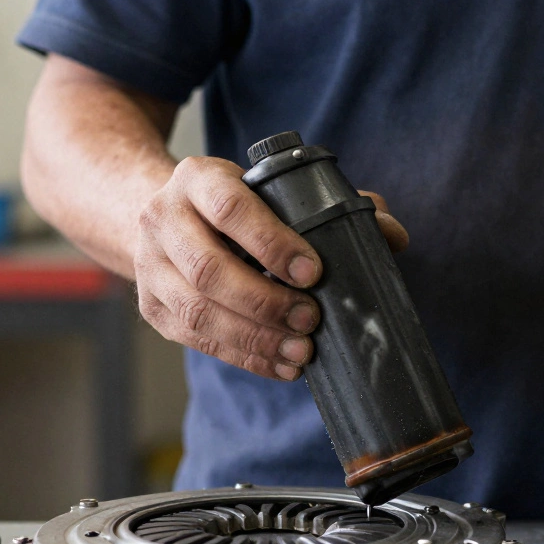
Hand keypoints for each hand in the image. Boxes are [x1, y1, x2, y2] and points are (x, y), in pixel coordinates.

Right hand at [135, 156, 408, 380]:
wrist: (163, 215)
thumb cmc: (237, 205)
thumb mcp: (273, 190)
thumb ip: (335, 207)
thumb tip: (393, 235)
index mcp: (198, 178)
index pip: (229, 208)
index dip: (272, 242)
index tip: (313, 272)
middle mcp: (163, 218)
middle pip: (209, 269)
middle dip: (266, 302)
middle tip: (311, 319)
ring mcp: (151, 265)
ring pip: (198, 311)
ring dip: (255, 338)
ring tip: (301, 351)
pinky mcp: (153, 307)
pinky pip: (197, 340)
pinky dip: (244, 357)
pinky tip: (280, 365)